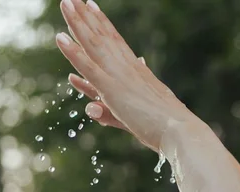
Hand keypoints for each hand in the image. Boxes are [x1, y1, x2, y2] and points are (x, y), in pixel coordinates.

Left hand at [55, 0, 193, 150]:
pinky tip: (59, 37)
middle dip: (86, 15)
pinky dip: (73, 51)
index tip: (90, 5)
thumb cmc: (164, 127)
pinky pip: (88, 66)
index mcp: (137, 70)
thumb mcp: (132, 117)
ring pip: (93, 43)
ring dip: (77, 22)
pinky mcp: (112, 89)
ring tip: (65, 2)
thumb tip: (91, 108)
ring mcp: (119, 76)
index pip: (115, 40)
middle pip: (101, 36)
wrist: (180, 131)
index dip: (101, 22)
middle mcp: (127, 67)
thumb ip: (108, 112)